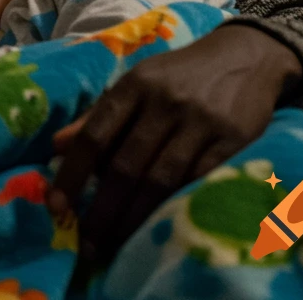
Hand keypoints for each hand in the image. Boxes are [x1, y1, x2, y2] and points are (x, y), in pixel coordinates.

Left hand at [48, 23, 302, 262]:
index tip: (56, 207)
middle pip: (126, 165)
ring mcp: (200, 122)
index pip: (95, 134)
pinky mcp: (232, 141)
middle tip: (86, 245)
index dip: (73, 173)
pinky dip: (176, 209)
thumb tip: (57, 146)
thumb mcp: (136, 82)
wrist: (245, 55)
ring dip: (134, 219)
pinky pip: (198, 183)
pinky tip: (160, 230)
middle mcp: (164, 102)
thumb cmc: (180, 74)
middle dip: (102, 209)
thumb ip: (99, 115)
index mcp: (134, 85)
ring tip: (114, 246)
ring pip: (160, 180)